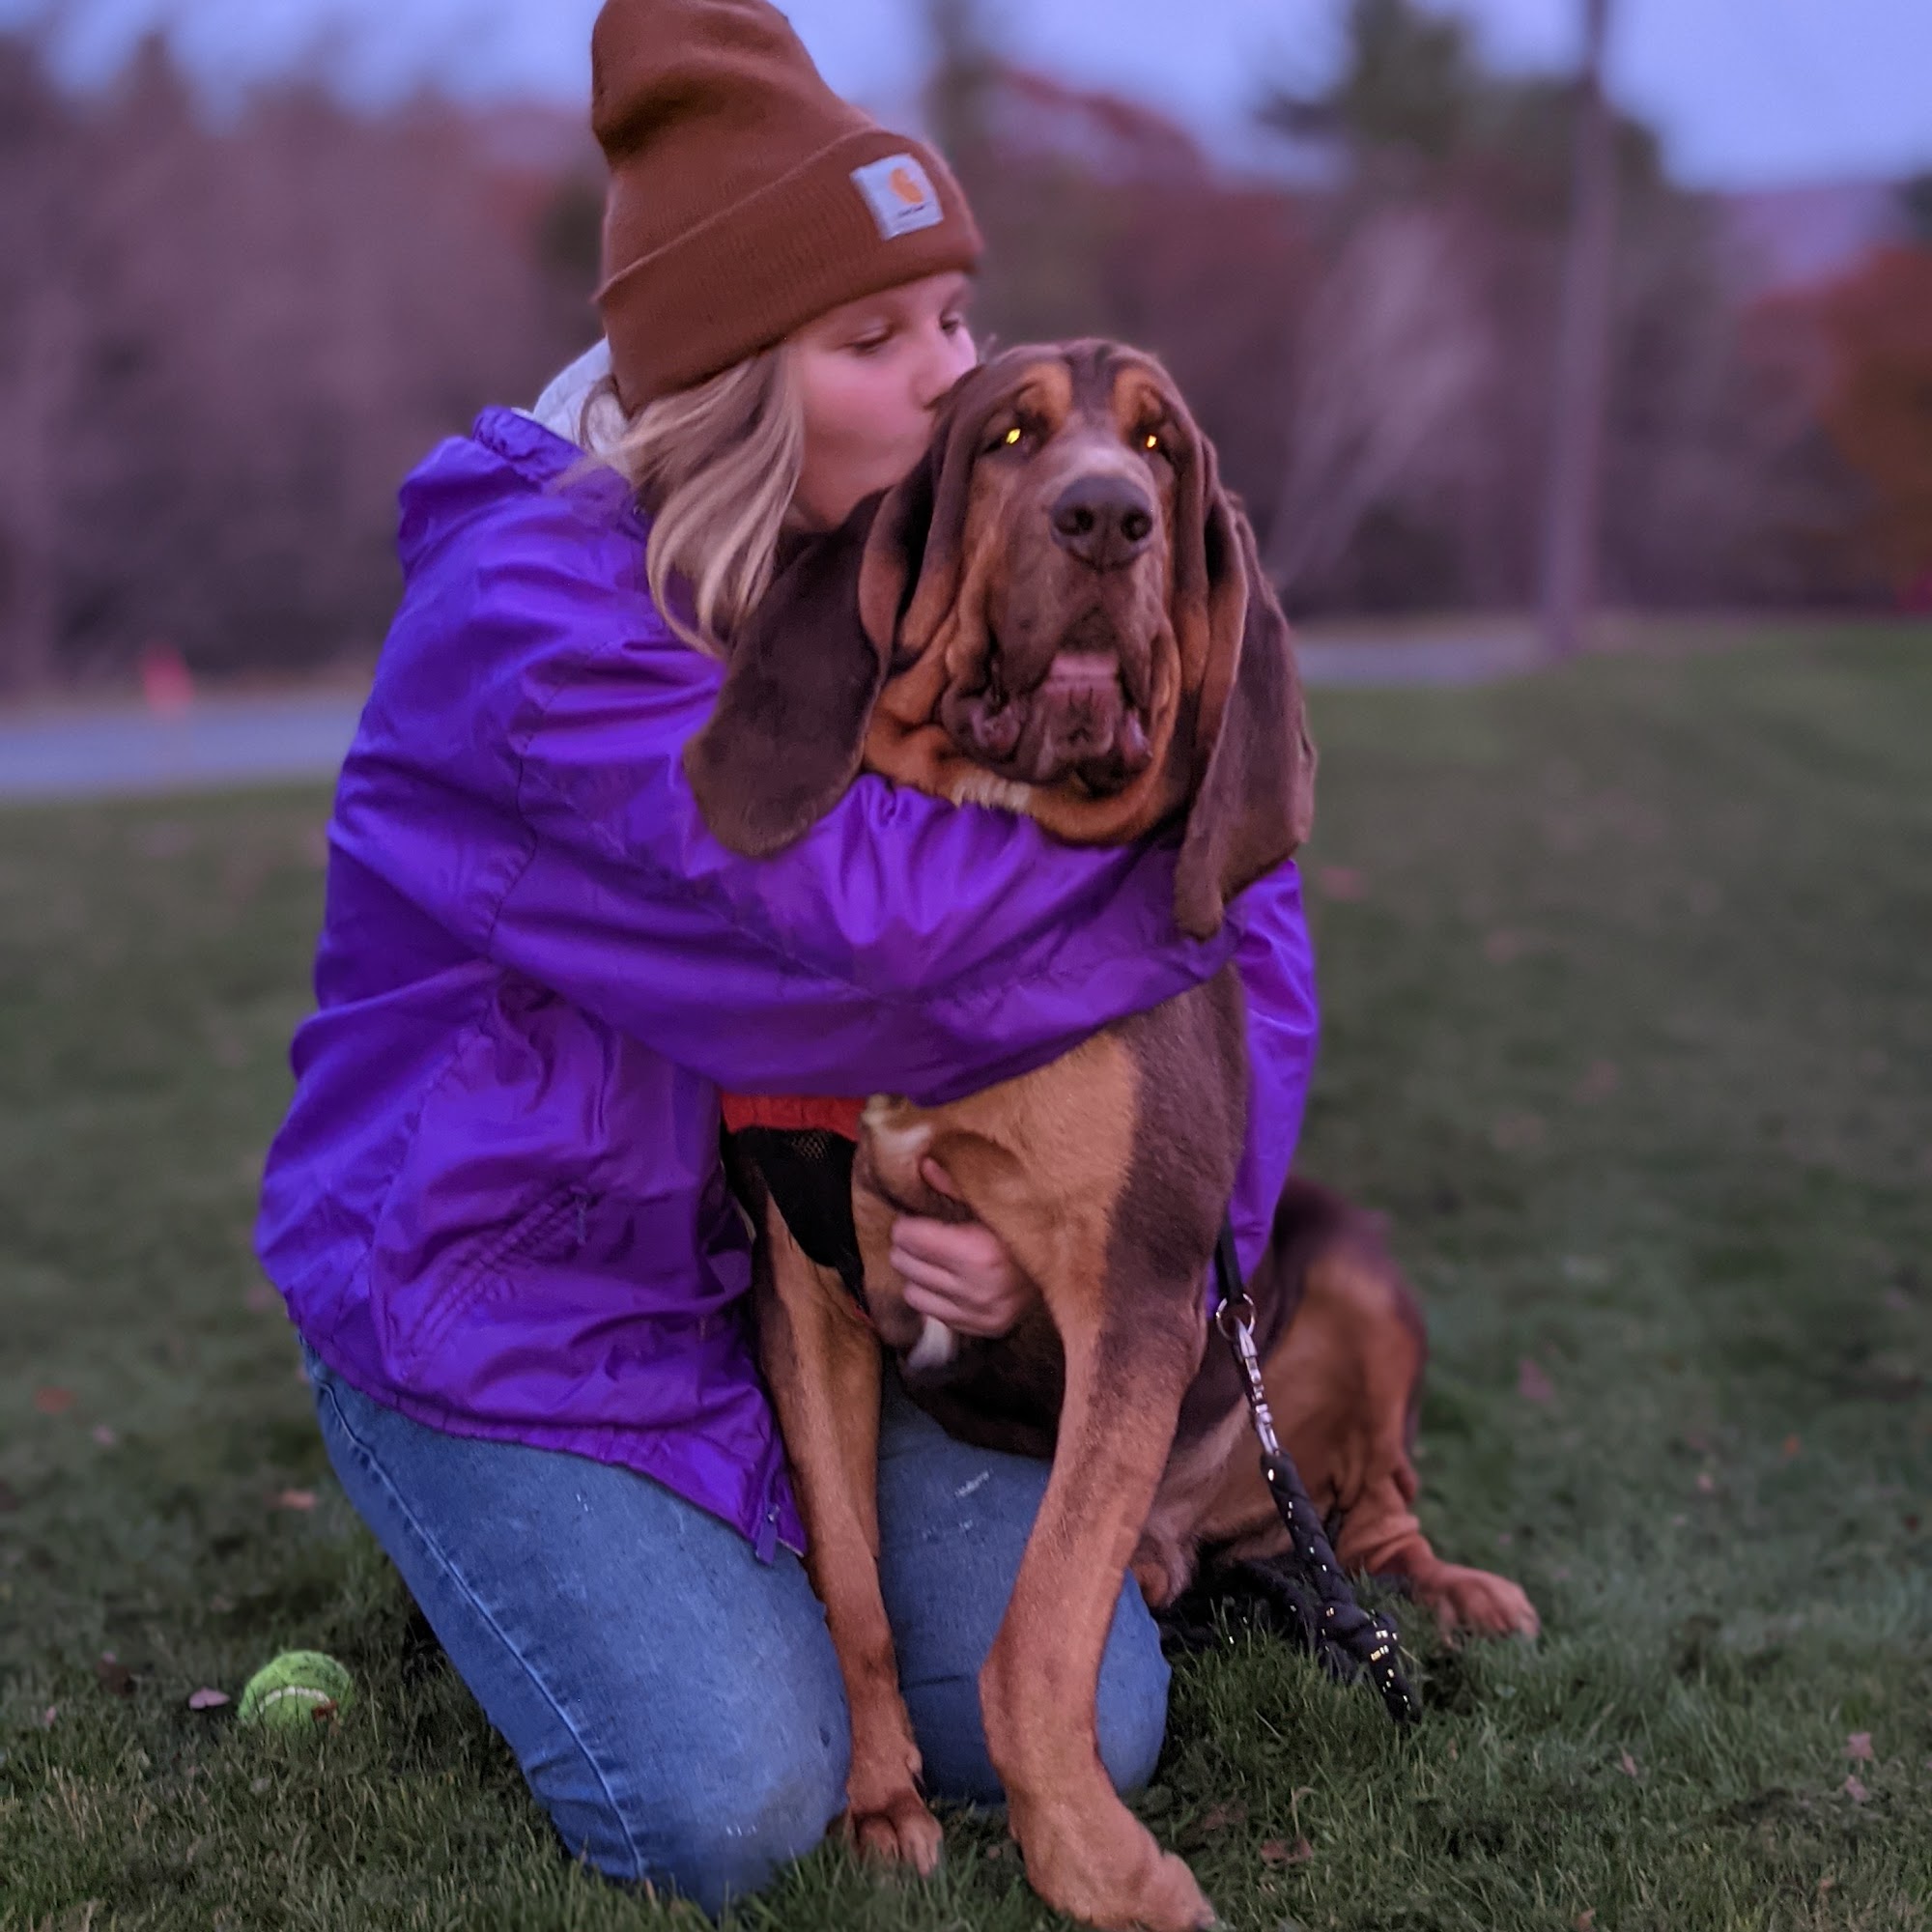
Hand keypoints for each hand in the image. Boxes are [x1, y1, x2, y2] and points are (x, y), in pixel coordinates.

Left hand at [889, 1158, 1038, 1338]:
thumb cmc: (1029, 1223)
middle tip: (923, 1235)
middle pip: (905, 1264)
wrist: (1073, 1262)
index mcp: (978, 1252)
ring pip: (913, 1293)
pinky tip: (952, 1281)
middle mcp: (977, 1288)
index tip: (918, 1216)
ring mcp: (980, 1313)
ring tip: (935, 1259)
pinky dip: (936, 1297)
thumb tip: (924, 1166)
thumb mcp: (996, 1199)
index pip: (909, 1237)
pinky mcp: (984, 1328)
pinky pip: (934, 1314)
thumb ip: (957, 1185)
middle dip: (908, 1246)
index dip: (909, 1222)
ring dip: (918, 1274)